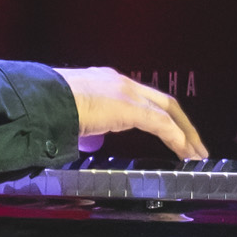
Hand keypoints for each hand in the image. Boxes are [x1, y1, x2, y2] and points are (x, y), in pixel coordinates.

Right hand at [52, 64, 205, 160]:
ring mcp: (127, 93)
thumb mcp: (72, 115)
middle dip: (183, 124)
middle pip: (164, 102)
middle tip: (194, 145)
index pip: (144, 97)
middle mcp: (122, 83)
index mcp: (108, 82)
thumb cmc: (47, 107)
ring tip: (195, 153)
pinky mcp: (130, 108)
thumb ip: (86, 126)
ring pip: (168, 112)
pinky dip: (176, 139)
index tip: (170, 132)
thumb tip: (88, 141)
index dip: (160, 115)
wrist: (41, 100)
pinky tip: (184, 153)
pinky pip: (162, 125)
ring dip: (185, 134)